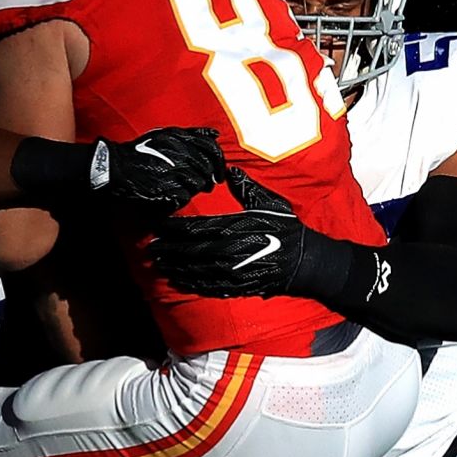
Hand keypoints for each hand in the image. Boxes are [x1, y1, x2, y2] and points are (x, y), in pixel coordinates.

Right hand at [93, 126, 227, 215]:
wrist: (114, 167)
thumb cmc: (140, 152)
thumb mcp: (165, 135)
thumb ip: (192, 133)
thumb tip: (215, 133)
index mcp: (180, 138)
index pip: (211, 149)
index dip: (219, 163)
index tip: (220, 173)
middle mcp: (179, 152)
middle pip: (207, 169)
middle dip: (209, 179)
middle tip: (207, 185)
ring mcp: (173, 170)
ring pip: (198, 184)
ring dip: (194, 188)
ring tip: (184, 188)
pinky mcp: (166, 188)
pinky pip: (185, 196)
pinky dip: (181, 198)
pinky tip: (173, 195)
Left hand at [148, 167, 311, 296]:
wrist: (305, 261)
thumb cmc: (287, 229)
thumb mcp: (270, 203)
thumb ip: (247, 188)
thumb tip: (231, 171)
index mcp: (235, 227)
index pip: (196, 228)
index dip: (174, 228)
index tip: (158, 227)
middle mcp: (230, 250)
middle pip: (191, 250)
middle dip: (169, 250)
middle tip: (151, 249)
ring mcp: (233, 270)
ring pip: (197, 270)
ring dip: (176, 267)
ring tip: (159, 265)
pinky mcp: (239, 285)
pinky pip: (210, 285)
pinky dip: (193, 284)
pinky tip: (180, 281)